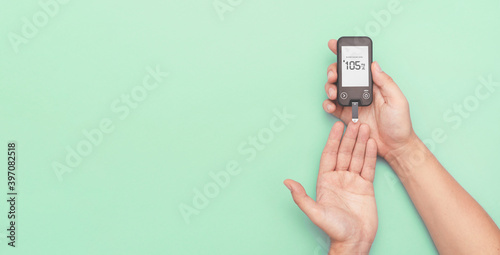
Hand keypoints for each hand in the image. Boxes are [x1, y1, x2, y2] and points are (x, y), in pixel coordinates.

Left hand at [284, 122, 377, 253]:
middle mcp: (338, 178)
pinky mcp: (366, 186)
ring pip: (357, 157)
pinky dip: (370, 155)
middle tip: (355, 121)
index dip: (333, 140)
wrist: (354, 240)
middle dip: (349, 137)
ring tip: (365, 128)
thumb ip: (301, 197)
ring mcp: (352, 181)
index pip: (329, 155)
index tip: (337, 126)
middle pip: (344, 152)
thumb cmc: (334, 229)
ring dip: (361, 142)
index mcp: (325, 180)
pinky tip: (372, 143)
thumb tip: (287, 183)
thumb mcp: (315, 212)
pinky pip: (368, 167)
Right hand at [323, 39, 415, 158]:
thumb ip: (386, 82)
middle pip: (342, 75)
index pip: (358, 66)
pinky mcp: (346, 117)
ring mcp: (352, 104)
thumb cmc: (400, 124)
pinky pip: (332, 107)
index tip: (335, 45)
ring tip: (332, 92)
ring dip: (329, 87)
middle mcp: (361, 91)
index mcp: (374, 84)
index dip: (346, 54)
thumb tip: (374, 65)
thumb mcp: (398, 100)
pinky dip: (327, 105)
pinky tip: (329, 105)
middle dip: (333, 71)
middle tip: (333, 75)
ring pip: (334, 89)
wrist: (394, 147)